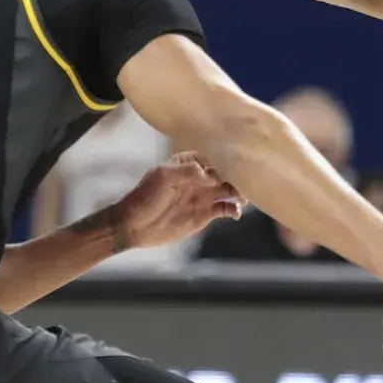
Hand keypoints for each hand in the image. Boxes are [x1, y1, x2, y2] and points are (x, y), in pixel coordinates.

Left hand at [114, 153, 243, 249]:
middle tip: (247, 183)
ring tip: (244, 198)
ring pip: (229, 190)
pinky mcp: (205, 214)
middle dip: (237, 176)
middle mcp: (199, 178)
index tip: (233, 167)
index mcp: (188, 164)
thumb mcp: (163, 176)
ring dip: (239, 192)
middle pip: (225, 173)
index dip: (225, 161)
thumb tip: (213, 176)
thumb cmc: (145, 196)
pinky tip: (235, 213)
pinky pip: (225, 209)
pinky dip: (234, 210)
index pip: (213, 158)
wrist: (135, 225)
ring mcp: (203, 196)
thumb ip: (188, 171)